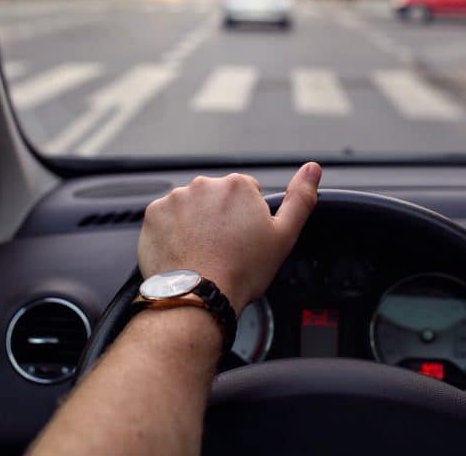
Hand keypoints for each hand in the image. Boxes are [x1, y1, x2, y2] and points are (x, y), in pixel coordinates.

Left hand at [137, 162, 321, 314]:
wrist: (199, 297)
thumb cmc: (242, 271)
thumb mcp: (284, 236)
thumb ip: (301, 198)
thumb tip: (312, 169)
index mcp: (237, 185)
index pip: (245, 195)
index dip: (248, 220)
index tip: (244, 240)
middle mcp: (204, 185)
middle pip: (216, 199)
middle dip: (220, 219)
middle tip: (224, 249)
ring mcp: (175, 199)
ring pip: (191, 208)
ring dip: (196, 224)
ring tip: (203, 253)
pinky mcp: (153, 215)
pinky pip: (167, 219)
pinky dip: (173, 232)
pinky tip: (184, 252)